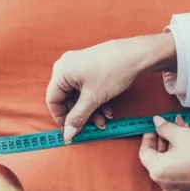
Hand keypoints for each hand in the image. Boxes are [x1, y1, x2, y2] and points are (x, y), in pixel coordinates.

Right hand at [47, 33, 176, 140]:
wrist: (136, 55)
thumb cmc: (113, 71)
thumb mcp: (93, 98)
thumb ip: (77, 118)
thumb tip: (67, 135)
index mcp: (61, 72)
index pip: (53, 100)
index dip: (61, 118)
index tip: (71, 131)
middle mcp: (66, 67)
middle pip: (67, 99)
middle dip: (81, 115)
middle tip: (93, 126)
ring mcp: (79, 66)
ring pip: (79, 96)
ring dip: (90, 110)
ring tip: (104, 120)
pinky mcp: (90, 67)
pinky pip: (87, 89)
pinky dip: (95, 101)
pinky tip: (108, 110)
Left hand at [138, 116, 189, 190]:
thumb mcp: (182, 134)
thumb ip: (165, 128)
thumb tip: (156, 122)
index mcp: (158, 171)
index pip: (145, 153)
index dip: (148, 137)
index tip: (154, 127)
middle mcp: (163, 183)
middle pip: (156, 158)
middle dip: (163, 139)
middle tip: (169, 124)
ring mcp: (175, 187)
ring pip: (167, 162)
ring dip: (172, 145)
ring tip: (181, 128)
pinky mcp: (187, 187)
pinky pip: (176, 169)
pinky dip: (178, 155)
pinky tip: (186, 141)